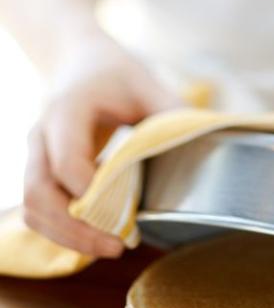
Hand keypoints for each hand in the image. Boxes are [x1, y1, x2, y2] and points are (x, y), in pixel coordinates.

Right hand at [23, 31, 180, 257]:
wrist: (76, 60)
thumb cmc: (112, 73)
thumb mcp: (146, 83)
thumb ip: (172, 112)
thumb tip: (206, 142)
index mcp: (67, 109)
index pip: (65, 159)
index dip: (88, 192)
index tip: (120, 213)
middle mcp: (42, 134)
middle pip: (38, 193)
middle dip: (74, 228)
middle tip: (116, 246)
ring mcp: (35, 155)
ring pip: (32, 208)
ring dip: (65, 236)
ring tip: (109, 247)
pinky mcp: (39, 172)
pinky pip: (37, 210)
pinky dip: (62, 230)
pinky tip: (96, 235)